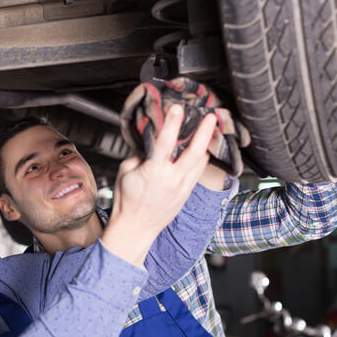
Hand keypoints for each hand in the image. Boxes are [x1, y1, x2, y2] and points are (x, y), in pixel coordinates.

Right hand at [103, 105, 215, 265]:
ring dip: (206, 144)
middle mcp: (172, 179)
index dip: (173, 123)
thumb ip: (138, 156)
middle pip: (195, 151)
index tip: (178, 108)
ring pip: (201, 162)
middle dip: (205, 132)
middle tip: (211, 116)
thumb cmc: (126, 201)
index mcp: (154, 172)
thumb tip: (149, 145)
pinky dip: (201, 160)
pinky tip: (202, 151)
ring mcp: (182, 187)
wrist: (135, 227)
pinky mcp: (186, 194)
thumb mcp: (124, 173)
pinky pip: (198, 173)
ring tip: (209, 130)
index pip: (166, 142)